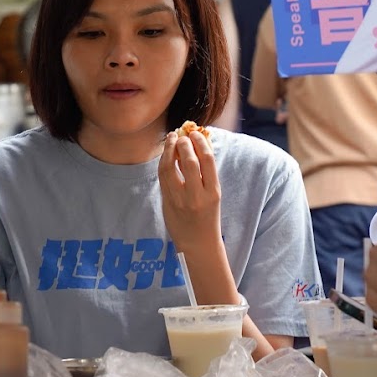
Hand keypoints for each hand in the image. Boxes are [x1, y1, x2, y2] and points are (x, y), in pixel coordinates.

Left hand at [158, 129, 221, 252]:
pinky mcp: (167, 203)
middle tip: (182, 134)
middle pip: (189, 162)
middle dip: (184, 144)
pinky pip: (163, 178)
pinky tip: (166, 154)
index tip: (196, 133)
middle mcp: (197, 196)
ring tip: (172, 138)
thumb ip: (206, 173)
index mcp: (213, 192)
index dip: (200, 142)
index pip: (207, 160)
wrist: (198, 243)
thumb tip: (199, 145)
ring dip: (170, 150)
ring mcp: (180, 200)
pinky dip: (163, 163)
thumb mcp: (213, 194)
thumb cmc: (208, 216)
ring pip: (170, 169)